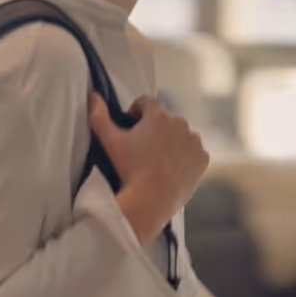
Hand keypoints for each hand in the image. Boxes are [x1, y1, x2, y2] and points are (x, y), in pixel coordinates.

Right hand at [89, 93, 208, 245]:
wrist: (151, 200)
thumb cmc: (130, 170)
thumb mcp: (110, 141)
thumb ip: (99, 115)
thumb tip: (93, 96)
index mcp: (159, 116)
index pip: (146, 103)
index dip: (136, 113)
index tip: (131, 124)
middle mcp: (180, 124)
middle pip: (165, 120)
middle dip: (155, 129)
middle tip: (143, 148)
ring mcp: (194, 141)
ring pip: (181, 135)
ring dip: (171, 142)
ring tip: (158, 159)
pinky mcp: (202, 158)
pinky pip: (193, 152)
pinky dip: (185, 157)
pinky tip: (172, 168)